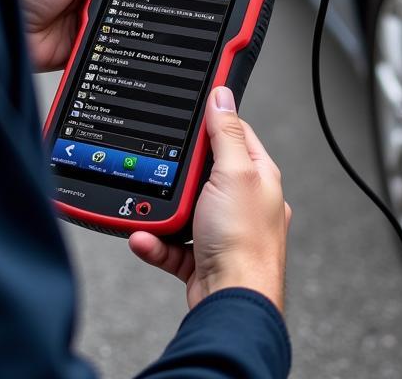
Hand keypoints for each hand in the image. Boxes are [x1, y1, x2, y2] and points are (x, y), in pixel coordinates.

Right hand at [129, 87, 290, 311]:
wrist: (232, 306)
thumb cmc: (245, 244)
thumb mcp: (233, 173)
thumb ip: (226, 134)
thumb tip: (222, 96)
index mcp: (257, 175)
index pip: (235, 133)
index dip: (214, 117)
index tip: (194, 102)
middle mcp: (242, 201)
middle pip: (203, 170)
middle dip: (178, 171)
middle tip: (163, 164)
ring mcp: (221, 230)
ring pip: (183, 208)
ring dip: (160, 209)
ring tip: (145, 208)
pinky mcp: (202, 257)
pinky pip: (171, 242)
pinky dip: (155, 240)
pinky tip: (144, 237)